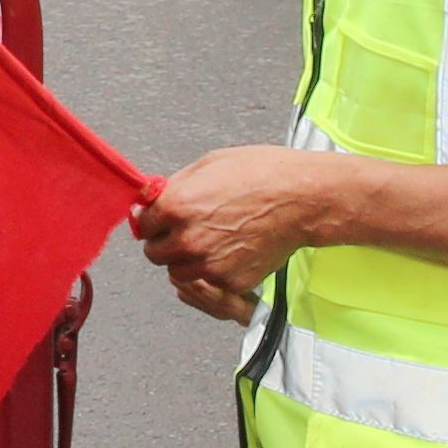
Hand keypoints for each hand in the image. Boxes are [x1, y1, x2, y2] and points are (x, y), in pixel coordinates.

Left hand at [133, 143, 332, 323]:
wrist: (303, 199)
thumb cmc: (262, 174)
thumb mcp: (208, 164)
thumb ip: (174, 187)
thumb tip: (151, 200)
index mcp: (176, 207)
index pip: (143, 225)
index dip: (154, 220)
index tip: (162, 219)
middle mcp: (187, 240)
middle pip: (155, 254)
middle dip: (166, 242)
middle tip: (188, 231)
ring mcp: (208, 265)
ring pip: (178, 272)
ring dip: (187, 260)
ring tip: (212, 241)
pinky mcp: (229, 282)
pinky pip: (208, 281)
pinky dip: (215, 270)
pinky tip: (233, 249)